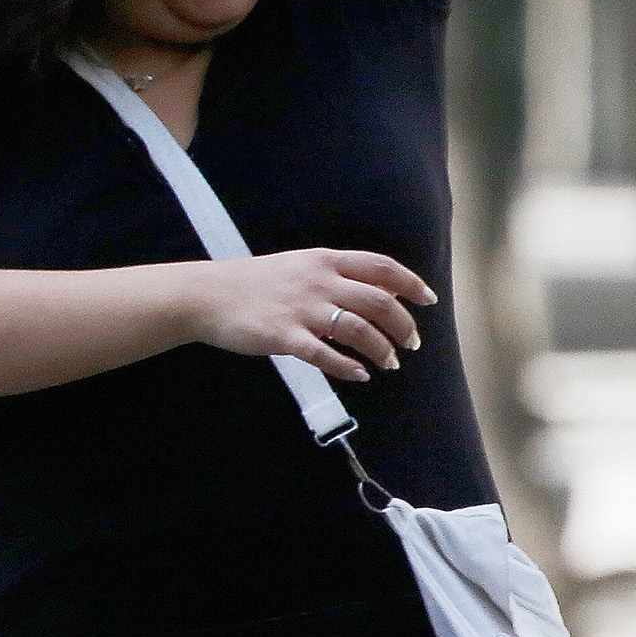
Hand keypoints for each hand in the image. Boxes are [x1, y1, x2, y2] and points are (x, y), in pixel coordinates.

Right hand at [183, 248, 434, 386]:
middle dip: (403, 325)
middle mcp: (317, 281)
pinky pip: (325, 355)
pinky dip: (348, 367)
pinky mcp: (283, 336)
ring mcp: (301, 309)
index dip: (410, 284)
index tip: (428, 300)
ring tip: (389, 364)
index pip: (381, 267)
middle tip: (411, 344)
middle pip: (378, 302)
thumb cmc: (254, 283)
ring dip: (381, 350)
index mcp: (324, 260)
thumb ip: (336, 275)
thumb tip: (378, 289)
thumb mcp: (299, 265)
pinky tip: (359, 375)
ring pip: (358, 330)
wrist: (207, 295)